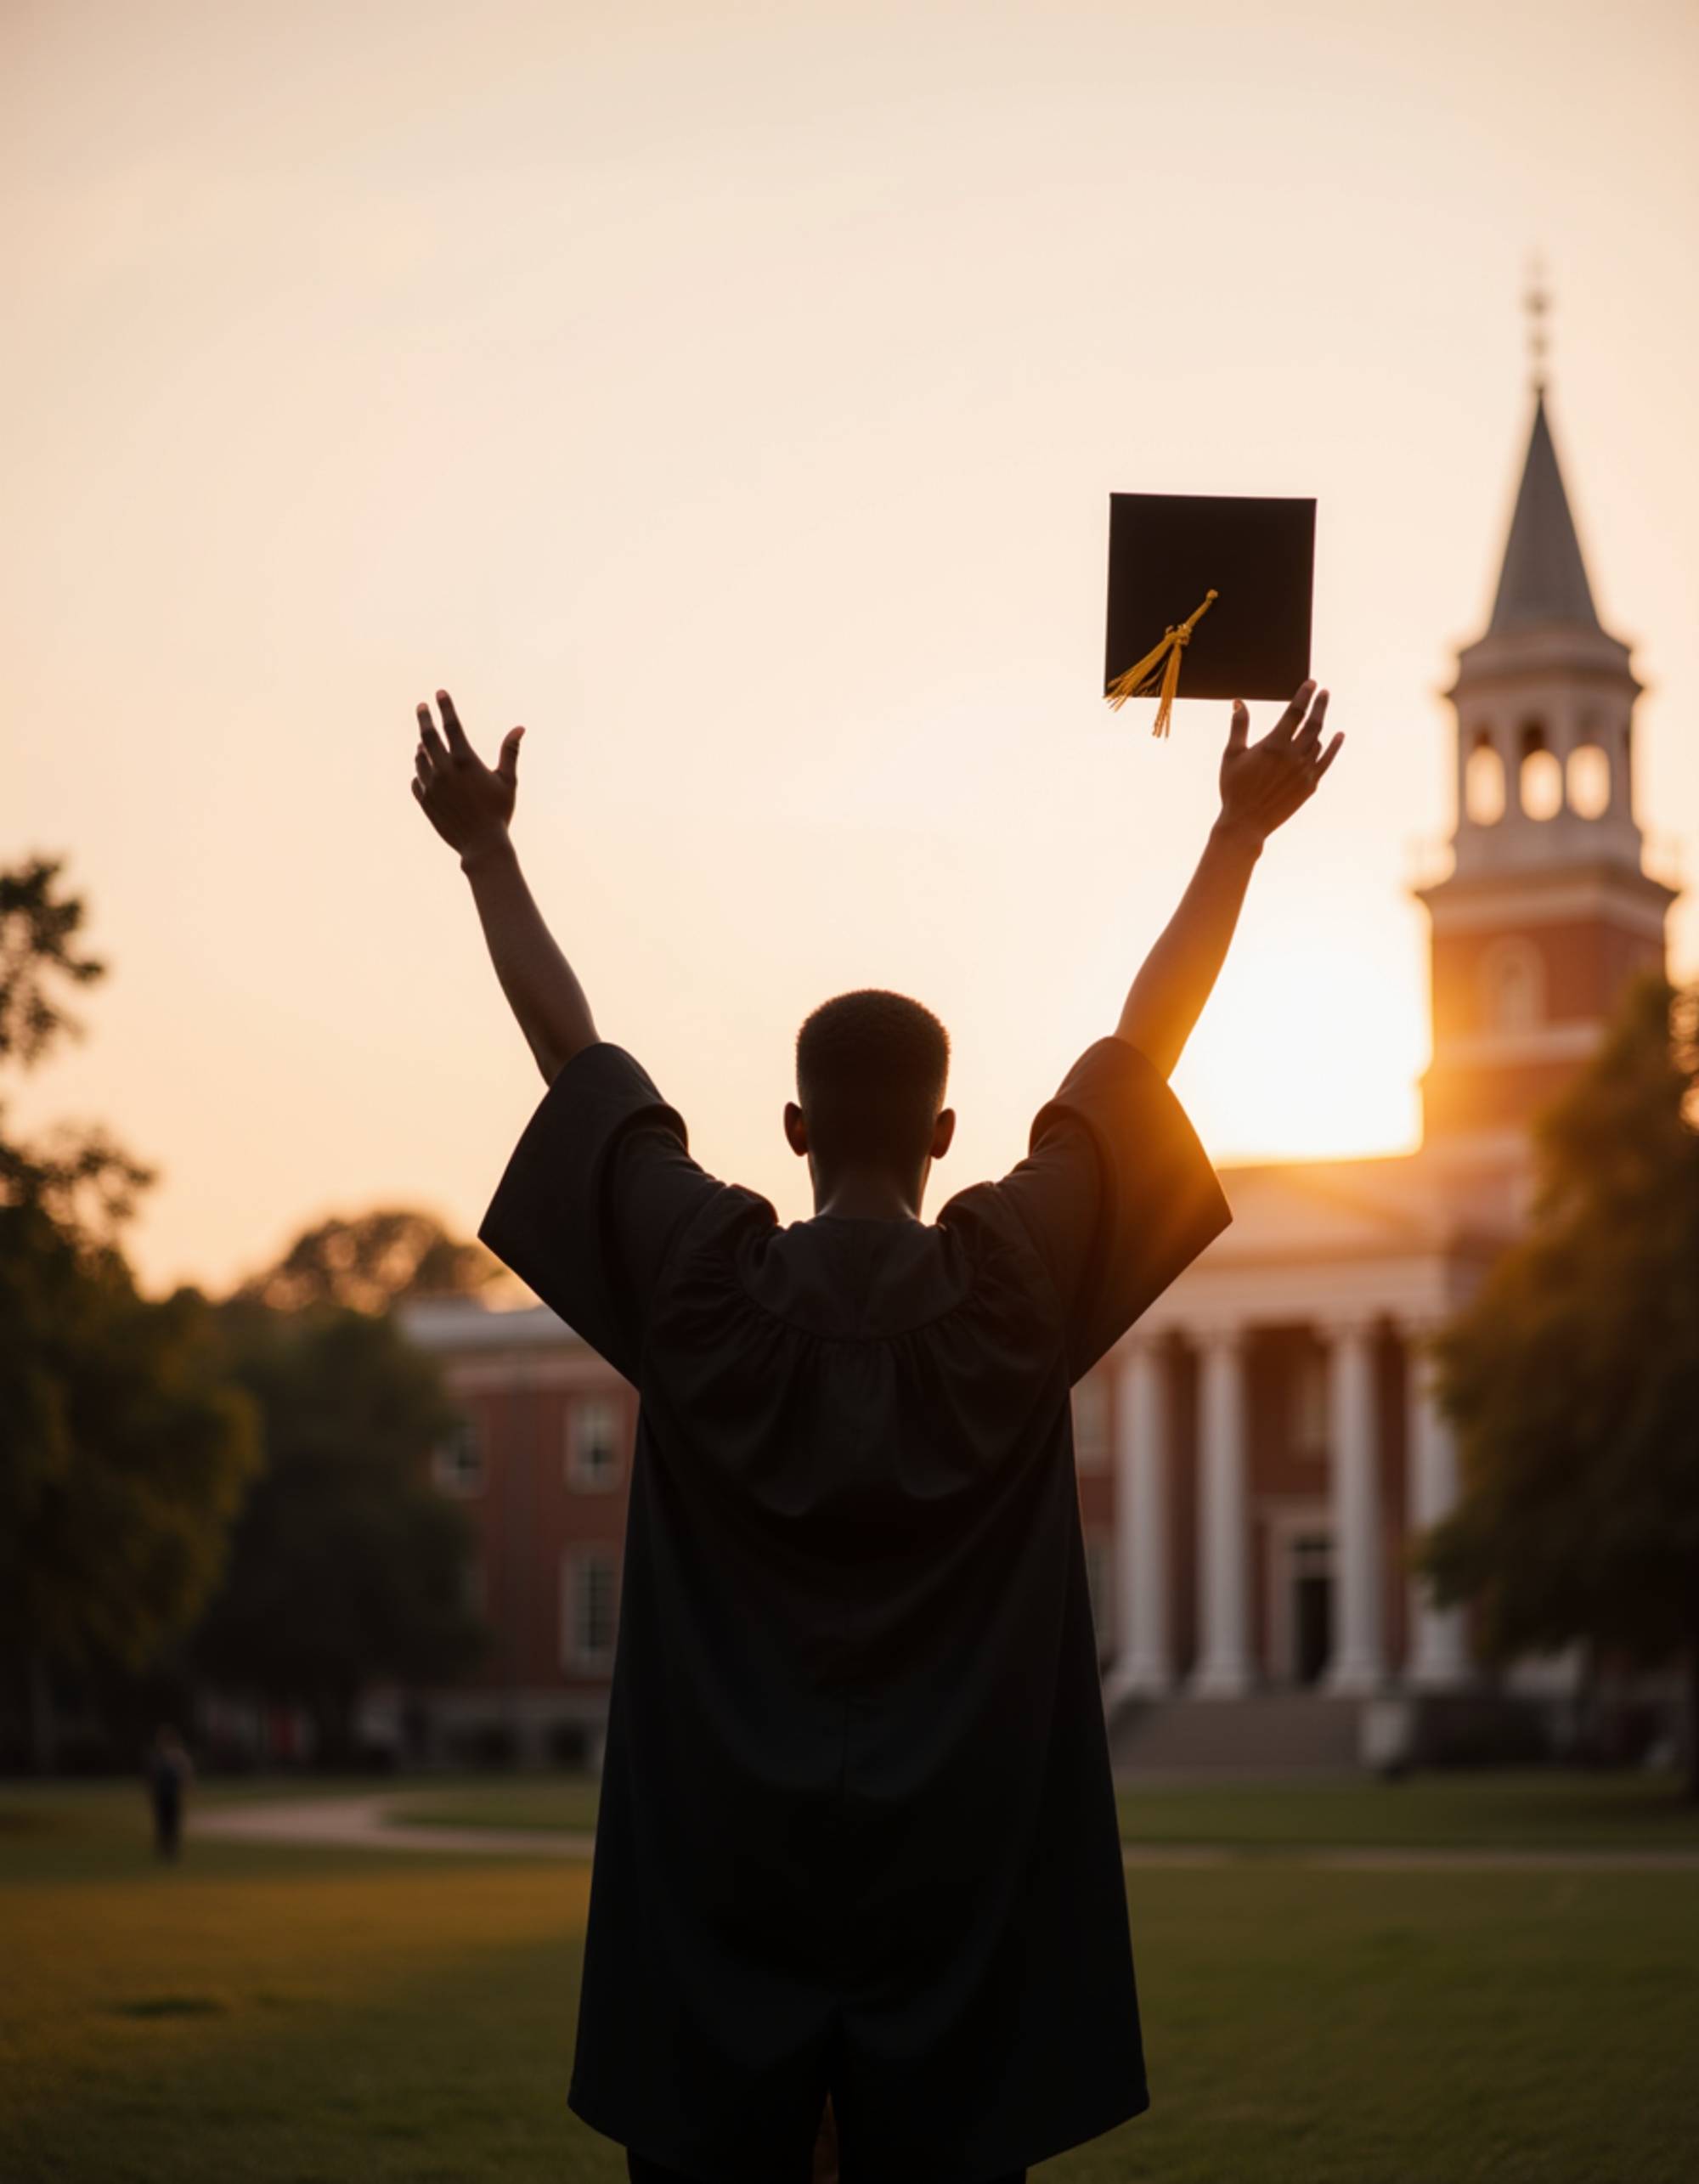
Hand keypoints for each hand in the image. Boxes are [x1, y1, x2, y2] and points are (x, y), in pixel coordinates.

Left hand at [411, 688, 523, 860]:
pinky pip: (416, 781)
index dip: (445, 706)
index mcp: (465, 761)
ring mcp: (431, 786)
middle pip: (428, 736)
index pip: (451, 725)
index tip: (439, 693)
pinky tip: (423, 772)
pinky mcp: (424, 801)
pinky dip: (419, 773)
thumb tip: (519, 728)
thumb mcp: (507, 781)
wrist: (481, 845)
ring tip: (425, 744)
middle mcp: (444, 770)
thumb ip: (509, 752)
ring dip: (422, 748)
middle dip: (424, 718)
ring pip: (419, 758)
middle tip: (421, 707)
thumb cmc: (499, 812)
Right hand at [1217, 679, 1342, 842]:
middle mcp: (1293, 755)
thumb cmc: (1234, 788)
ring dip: (1319, 726)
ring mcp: (1304, 771)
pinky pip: (1326, 760)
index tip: (1311, 684)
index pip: (1295, 712)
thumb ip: (1239, 726)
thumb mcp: (1232, 755)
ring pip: (1318, 741)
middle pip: (1313, 723)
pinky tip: (1339, 735)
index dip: (1304, 695)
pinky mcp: (1310, 785)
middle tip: (1324, 692)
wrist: (1246, 823)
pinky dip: (1334, 746)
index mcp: (1274, 744)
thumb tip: (1239, 702)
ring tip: (1316, 718)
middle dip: (1319, 705)